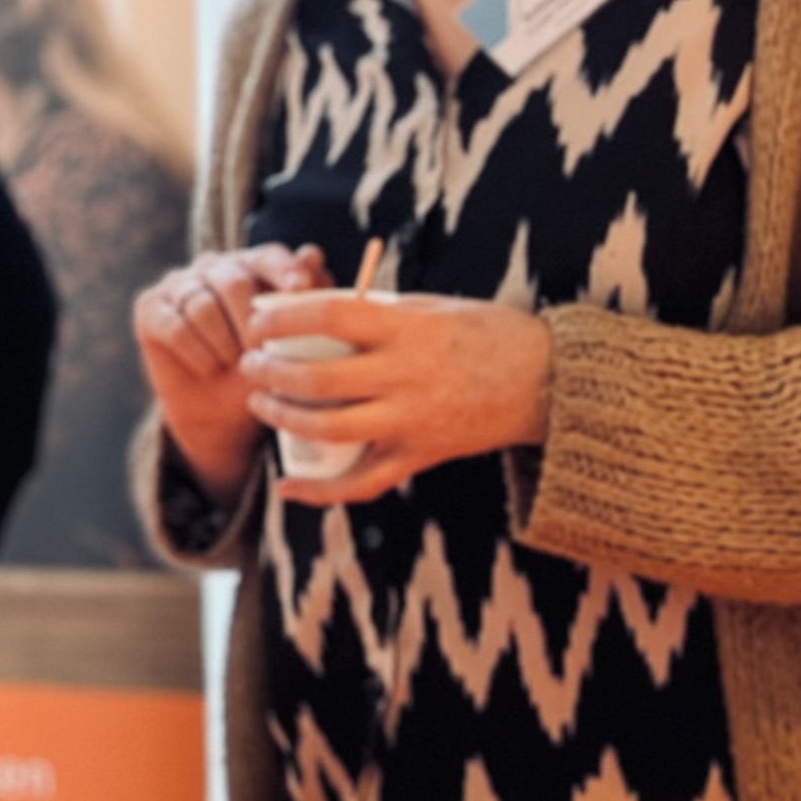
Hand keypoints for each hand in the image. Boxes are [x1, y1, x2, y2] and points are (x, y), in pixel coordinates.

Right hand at [132, 244, 330, 498]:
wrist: (221, 413)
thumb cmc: (263, 369)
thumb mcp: (293, 341)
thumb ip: (306, 299)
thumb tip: (312, 253)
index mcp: (251, 265)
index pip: (268, 256)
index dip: (283, 269)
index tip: (299, 287)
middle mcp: (212, 266)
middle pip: (234, 281)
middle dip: (251, 321)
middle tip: (262, 353)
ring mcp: (178, 284)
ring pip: (203, 305)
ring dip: (224, 343)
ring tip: (236, 364)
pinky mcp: (150, 307)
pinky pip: (176, 325)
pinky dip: (198, 352)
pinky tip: (210, 368)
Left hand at [243, 288, 553, 504]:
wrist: (549, 381)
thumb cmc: (488, 333)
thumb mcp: (433, 307)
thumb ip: (378, 314)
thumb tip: (314, 313)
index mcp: (408, 330)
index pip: (327, 318)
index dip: (282, 321)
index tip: (258, 321)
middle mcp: (407, 376)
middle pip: (317, 380)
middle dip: (270, 373)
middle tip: (250, 364)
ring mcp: (413, 421)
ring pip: (329, 429)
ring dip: (283, 418)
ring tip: (260, 402)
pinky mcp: (421, 455)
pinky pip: (364, 482)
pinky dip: (320, 492)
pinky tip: (287, 489)